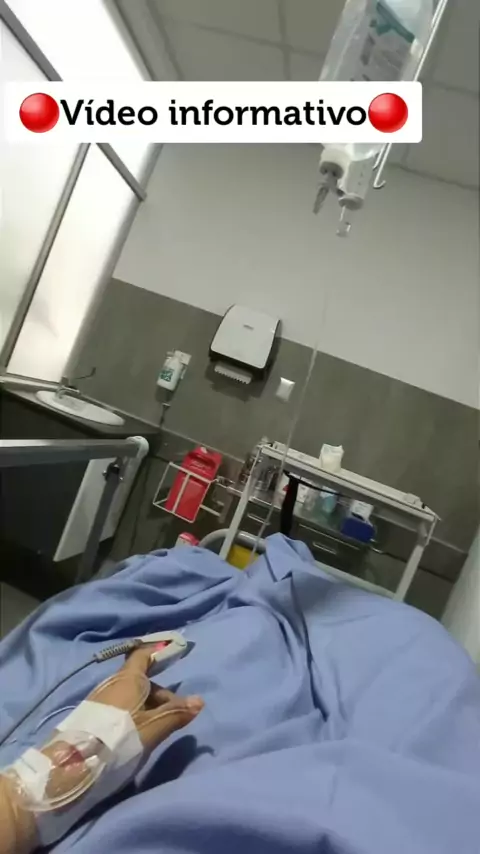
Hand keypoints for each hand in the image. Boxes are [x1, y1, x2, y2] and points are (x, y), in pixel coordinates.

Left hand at [89, 645, 203, 752]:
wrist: (74, 763)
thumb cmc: (120, 738)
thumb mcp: (153, 728)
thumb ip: (175, 713)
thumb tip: (199, 701)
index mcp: (128, 679)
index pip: (143, 655)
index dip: (158, 653)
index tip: (173, 654)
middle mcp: (113, 683)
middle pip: (141, 680)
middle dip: (159, 694)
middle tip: (173, 716)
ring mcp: (100, 700)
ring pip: (130, 696)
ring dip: (147, 707)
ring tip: (157, 729)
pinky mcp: (92, 717)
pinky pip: (119, 707)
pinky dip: (133, 714)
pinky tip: (136, 734)